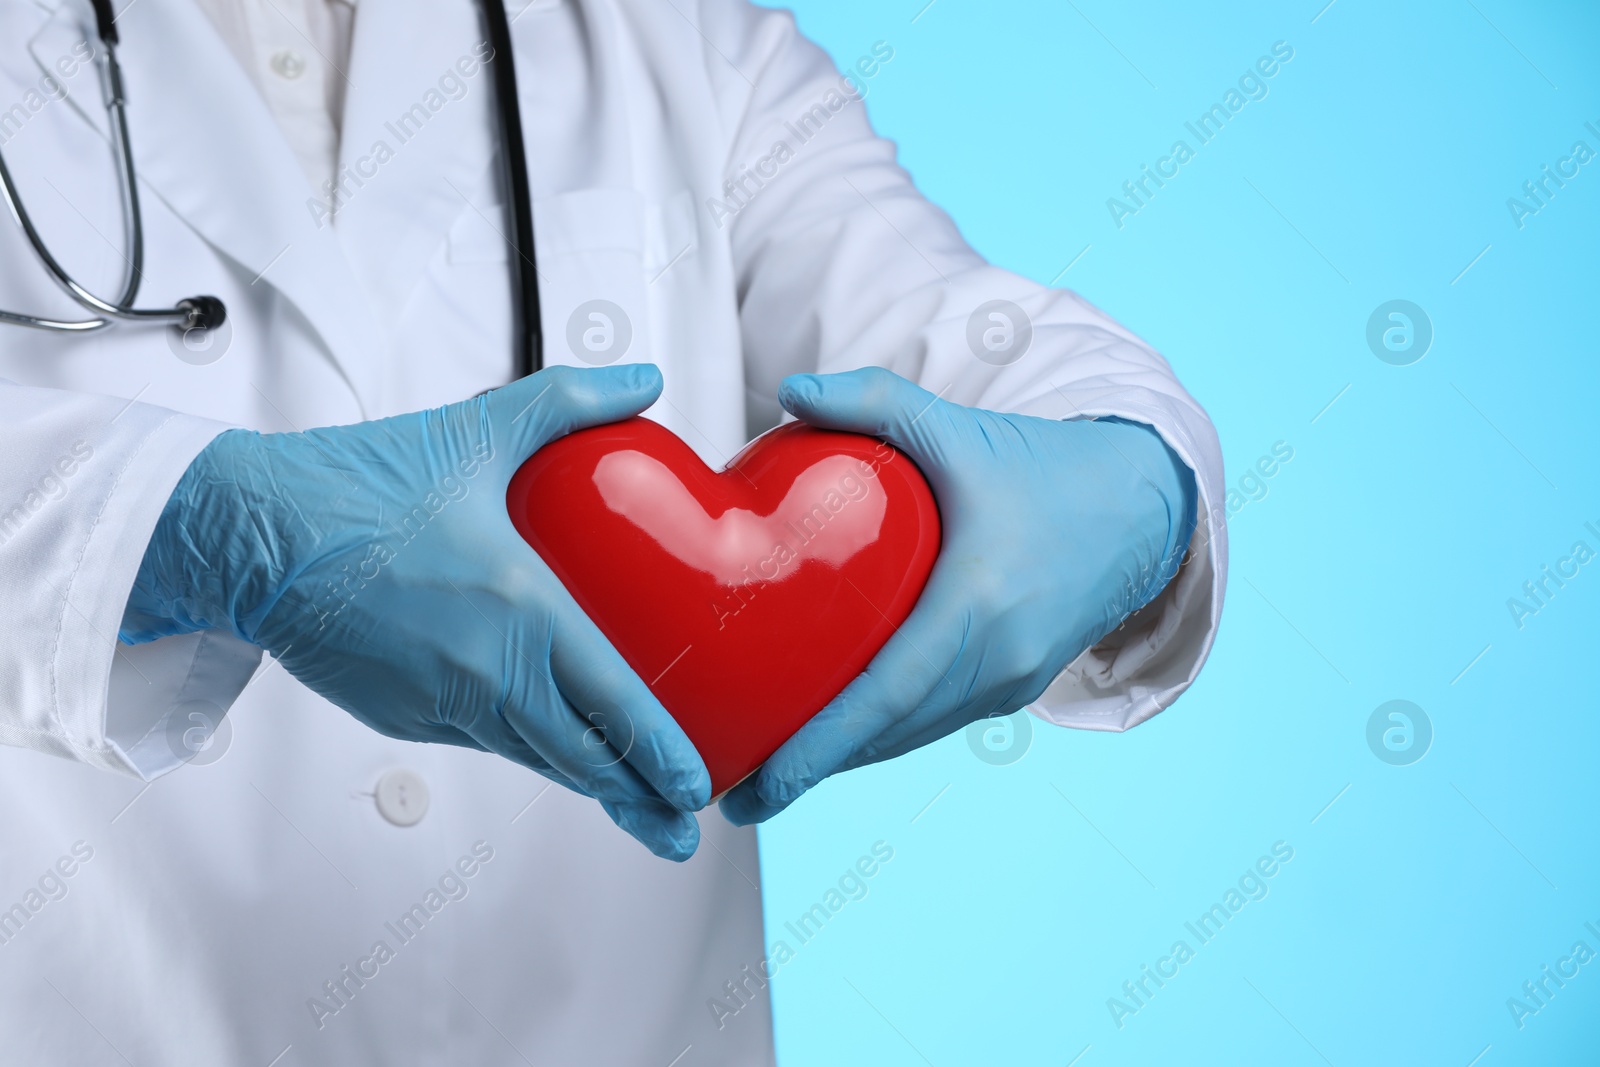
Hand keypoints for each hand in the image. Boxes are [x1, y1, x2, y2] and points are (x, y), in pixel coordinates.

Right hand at [122, 365, 711, 859]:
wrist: (251, 533)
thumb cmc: (357, 485)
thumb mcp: (477, 430)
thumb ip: (569, 402)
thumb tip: (641, 380)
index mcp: (518, 608)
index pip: (610, 701)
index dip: (657, 752)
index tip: (693, 784)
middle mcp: (485, 670)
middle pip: (578, 757)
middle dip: (636, 798)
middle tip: (679, 826)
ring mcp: (440, 702)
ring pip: (531, 755)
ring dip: (583, 779)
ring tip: (631, 800)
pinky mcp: (403, 714)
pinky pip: (480, 739)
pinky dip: (521, 744)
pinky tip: (548, 742)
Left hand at [719, 367, 1196, 823]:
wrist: (1141, 506)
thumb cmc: (1043, 466)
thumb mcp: (958, 426)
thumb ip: (873, 399)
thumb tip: (791, 392)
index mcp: (981, 603)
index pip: (888, 695)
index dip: (820, 747)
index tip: (761, 785)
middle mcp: (1002, 658)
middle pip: (890, 733)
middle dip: (812, 769)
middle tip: (735, 792)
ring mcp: (1015, 681)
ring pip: (913, 735)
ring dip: (846, 760)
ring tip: (769, 775)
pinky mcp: (1019, 687)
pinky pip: (938, 721)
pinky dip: (886, 734)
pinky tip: (836, 737)